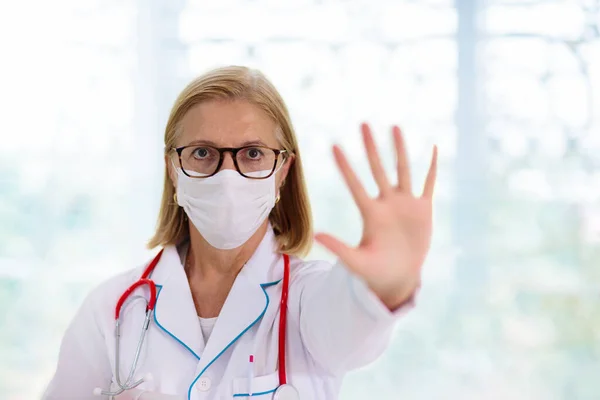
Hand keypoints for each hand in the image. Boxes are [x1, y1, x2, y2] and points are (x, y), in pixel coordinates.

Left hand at [315, 123, 437, 309]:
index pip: (355, 185)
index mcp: (370, 214)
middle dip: (371, 148)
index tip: (334, 146)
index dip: (345, 167)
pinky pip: (428, 183)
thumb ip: (338, 248)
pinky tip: (434, 148)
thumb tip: (316, 234)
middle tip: (363, 124)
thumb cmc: (374, 272)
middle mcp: (386, 203)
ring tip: (395, 127)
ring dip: (399, 149)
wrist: (399, 277)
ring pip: (402, 170)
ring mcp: (405, 204)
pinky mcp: (423, 209)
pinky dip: (432, 167)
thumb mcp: (356, 262)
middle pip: (378, 169)